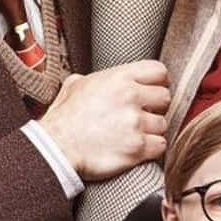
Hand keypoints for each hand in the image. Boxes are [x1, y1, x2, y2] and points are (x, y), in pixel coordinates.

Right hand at [41, 61, 169, 180]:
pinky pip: (160, 146)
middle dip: (155, 108)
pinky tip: (137, 148)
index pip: (159, 71)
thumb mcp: (73, 86)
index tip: (151, 93)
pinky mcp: (137, 147)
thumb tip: (94, 80)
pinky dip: (152, 149)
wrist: (56, 148)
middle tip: (142, 116)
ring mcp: (135, 123)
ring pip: (163, 124)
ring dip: (152, 131)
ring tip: (133, 135)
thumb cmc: (63, 120)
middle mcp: (130, 97)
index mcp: (118, 78)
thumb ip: (92, 79)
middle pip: (165, 98)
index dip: (158, 83)